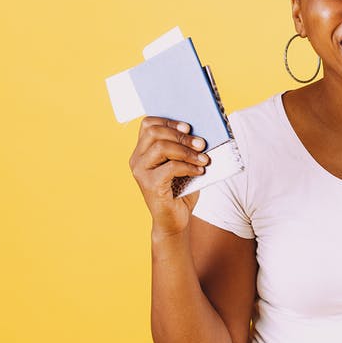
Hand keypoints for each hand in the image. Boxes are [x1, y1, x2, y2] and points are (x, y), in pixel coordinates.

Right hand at [128, 116, 209, 235]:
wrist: (174, 221)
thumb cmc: (180, 191)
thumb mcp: (183, 165)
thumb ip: (185, 149)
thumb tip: (201, 134)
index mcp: (142, 151)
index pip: (148, 124)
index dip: (169, 121)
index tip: (189, 127)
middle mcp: (137, 159)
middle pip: (154, 132)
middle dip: (181, 135)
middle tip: (201, 143)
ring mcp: (141, 172)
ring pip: (161, 147)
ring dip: (187, 151)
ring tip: (204, 158)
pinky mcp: (149, 185)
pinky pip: (170, 167)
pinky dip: (188, 166)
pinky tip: (199, 171)